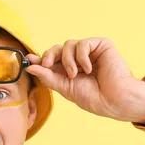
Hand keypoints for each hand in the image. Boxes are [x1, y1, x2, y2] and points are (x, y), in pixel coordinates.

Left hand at [25, 38, 144, 123]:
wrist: (115, 100)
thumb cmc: (94, 98)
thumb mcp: (66, 88)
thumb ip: (49, 77)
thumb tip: (31, 67)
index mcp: (71, 69)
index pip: (52, 59)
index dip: (41, 58)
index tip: (29, 60)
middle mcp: (79, 59)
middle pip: (57, 48)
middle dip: (50, 56)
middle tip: (48, 65)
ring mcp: (90, 51)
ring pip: (68, 44)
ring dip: (68, 60)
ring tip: (76, 74)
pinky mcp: (101, 45)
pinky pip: (82, 44)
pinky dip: (82, 56)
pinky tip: (88, 68)